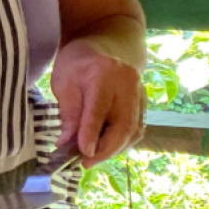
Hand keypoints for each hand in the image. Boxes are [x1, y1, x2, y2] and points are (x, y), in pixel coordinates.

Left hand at [51, 38, 145, 164]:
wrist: (106, 45)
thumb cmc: (78, 63)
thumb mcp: (64, 82)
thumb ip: (68, 112)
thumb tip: (65, 143)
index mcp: (102, 74)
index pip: (98, 110)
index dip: (91, 134)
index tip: (83, 153)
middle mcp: (127, 84)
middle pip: (122, 124)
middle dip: (105, 149)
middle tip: (86, 163)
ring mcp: (140, 93)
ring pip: (133, 130)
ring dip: (114, 149)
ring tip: (94, 158)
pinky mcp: (145, 102)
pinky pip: (138, 128)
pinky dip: (123, 142)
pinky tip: (107, 148)